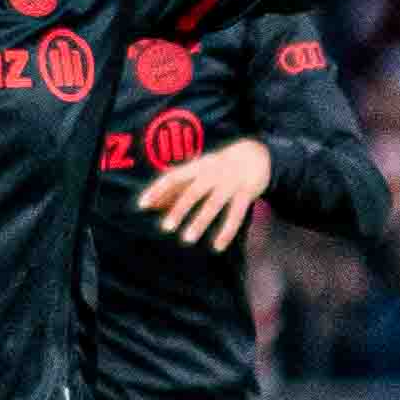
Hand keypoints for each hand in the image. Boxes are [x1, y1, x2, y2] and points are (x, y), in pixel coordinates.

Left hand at [135, 139, 277, 252]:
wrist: (257, 153)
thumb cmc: (220, 166)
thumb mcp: (200, 170)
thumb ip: (179, 186)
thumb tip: (154, 204)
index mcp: (198, 167)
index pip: (173, 177)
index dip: (157, 190)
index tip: (142, 205)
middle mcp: (213, 173)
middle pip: (193, 191)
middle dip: (179, 209)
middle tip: (165, 227)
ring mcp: (230, 183)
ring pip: (213, 204)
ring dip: (200, 222)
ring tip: (187, 239)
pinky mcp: (247, 192)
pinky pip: (236, 215)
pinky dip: (227, 231)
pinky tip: (217, 246)